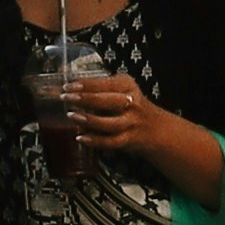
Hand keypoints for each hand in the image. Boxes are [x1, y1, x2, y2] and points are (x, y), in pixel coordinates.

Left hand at [68, 72, 220, 196]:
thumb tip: (68, 90)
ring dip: (89, 120)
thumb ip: (99, 89)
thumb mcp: (122, 90)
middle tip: (66, 97)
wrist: (157, 129)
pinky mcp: (129, 139)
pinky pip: (111, 141)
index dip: (86, 84)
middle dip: (86, 98)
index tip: (68, 85)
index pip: (106, 83)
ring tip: (72, 116)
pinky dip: (95, 140)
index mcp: (128, 87)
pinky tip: (81, 137)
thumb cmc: (131, 107)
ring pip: (110, 123)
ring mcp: (132, 122)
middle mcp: (132, 104)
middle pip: (109, 101)